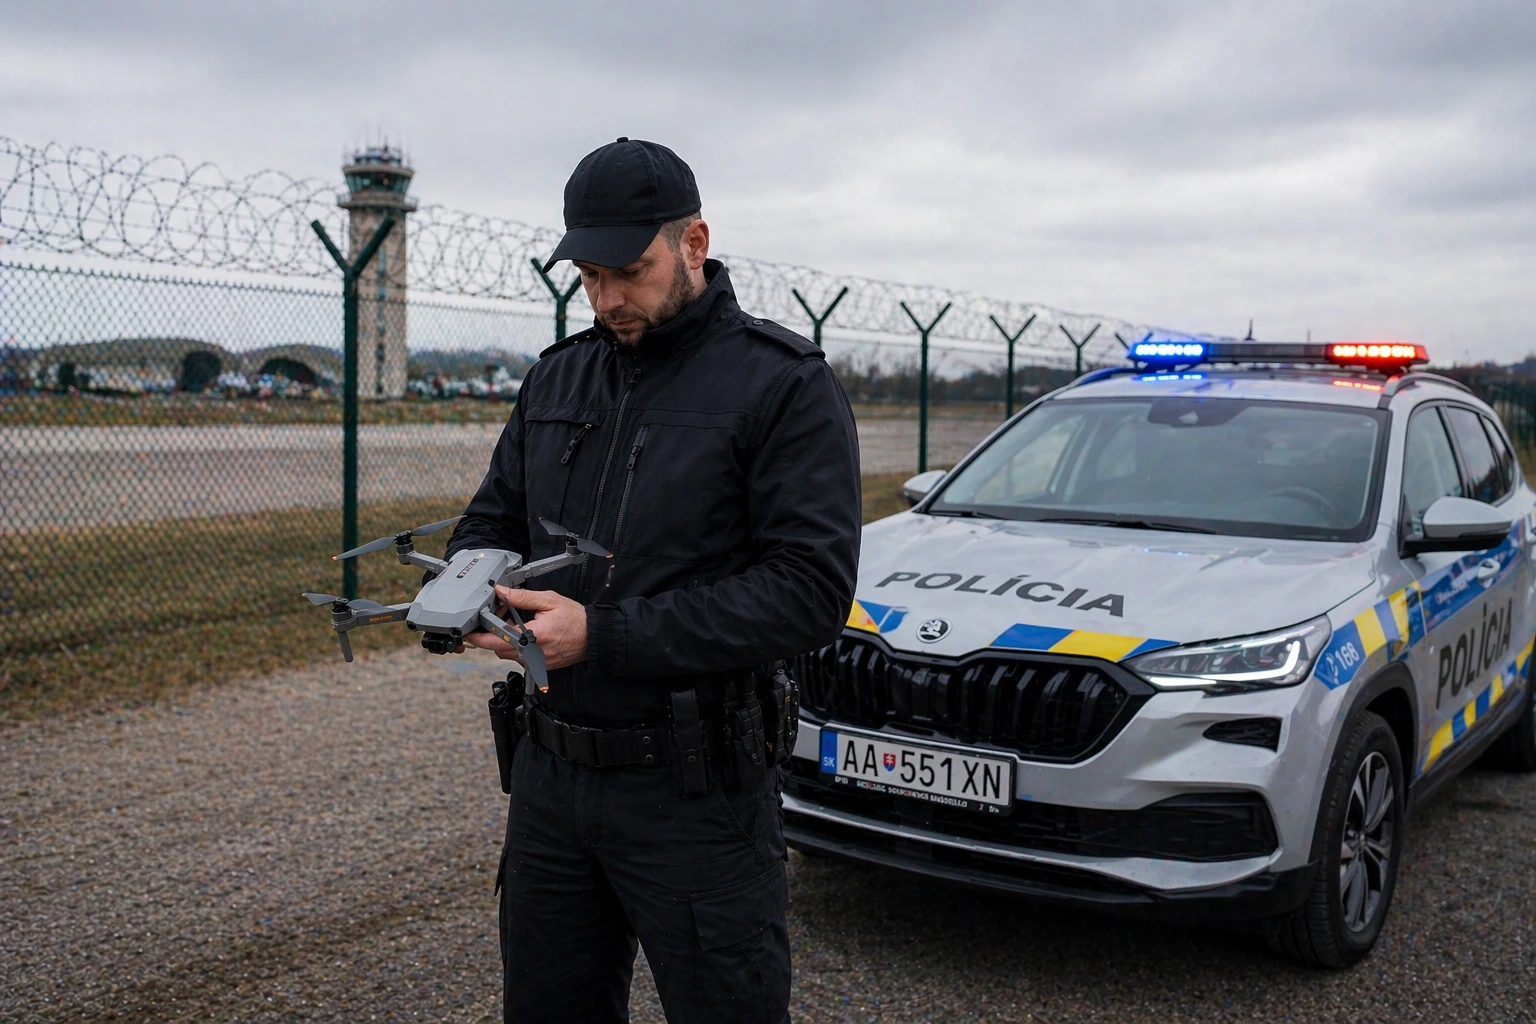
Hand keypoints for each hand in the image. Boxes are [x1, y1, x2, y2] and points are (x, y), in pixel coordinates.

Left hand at [462, 586, 588, 669]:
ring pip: (507, 654)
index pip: (497, 640)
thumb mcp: (548, 600)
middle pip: (498, 649)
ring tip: (515, 625)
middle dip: (491, 636)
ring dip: (504, 641)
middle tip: (492, 621)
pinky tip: (525, 634)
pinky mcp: (538, 666)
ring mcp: (535, 663)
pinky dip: (516, 646)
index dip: (480, 635)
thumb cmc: (575, 620)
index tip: (470, 629)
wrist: (592, 637)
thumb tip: (501, 592)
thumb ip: (521, 597)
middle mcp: (533, 654)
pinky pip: (519, 657)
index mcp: (534, 636)